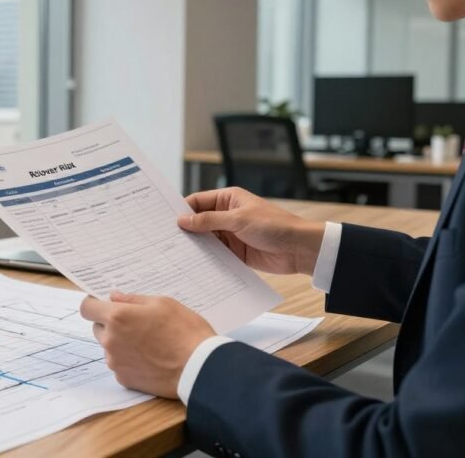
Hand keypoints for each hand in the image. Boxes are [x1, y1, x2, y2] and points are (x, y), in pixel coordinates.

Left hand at [80, 291, 214, 398]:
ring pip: (109, 347)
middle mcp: (111, 340)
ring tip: (147, 343)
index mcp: (117, 317)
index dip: (94, 305)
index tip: (104, 305)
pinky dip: (129, 360)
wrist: (199, 368)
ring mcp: (116, 362)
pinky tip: (150, 358)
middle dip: (110, 324)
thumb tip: (114, 297)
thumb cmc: (185, 331)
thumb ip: (133, 299)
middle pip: (98, 328)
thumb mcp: (162, 303)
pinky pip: (119, 364)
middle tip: (136, 324)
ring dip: (120, 342)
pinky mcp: (124, 379)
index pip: (86, 308)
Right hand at [177, 187, 325, 275]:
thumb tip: (182, 220)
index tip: (165, 220)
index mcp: (228, 199)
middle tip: (165, 239)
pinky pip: (215, 254)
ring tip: (175, 253)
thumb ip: (208, 221)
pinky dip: (206, 258)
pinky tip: (193, 264)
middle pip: (199, 221)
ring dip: (195, 246)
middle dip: (185, 229)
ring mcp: (230, 235)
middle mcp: (227, 215)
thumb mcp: (238, 220)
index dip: (182, 210)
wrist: (299, 249)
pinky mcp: (235, 252)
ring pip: (206, 239)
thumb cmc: (274, 226)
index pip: (197, 202)